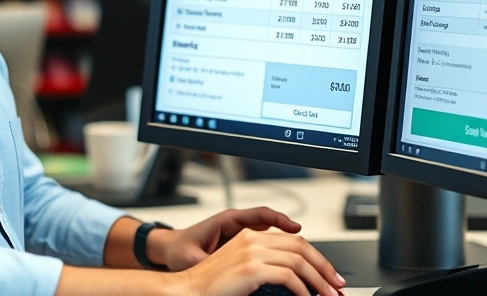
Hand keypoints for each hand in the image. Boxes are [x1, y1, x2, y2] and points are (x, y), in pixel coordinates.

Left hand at [151, 207, 301, 271]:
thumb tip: (221, 271)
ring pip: (276, 238)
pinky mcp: (245, 246)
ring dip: (295, 249)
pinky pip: (271, 247)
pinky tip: (296, 271)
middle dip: (297, 239)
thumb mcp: (192, 257)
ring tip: (313, 265)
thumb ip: (207, 261)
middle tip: (314, 253)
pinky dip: (284, 256)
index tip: (296, 228)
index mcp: (228, 220)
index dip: (280, 220)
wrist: (172, 250)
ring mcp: (244, 235)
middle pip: (276, 227)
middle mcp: (239, 226)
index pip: (260, 214)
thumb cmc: (180, 250)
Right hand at [171, 228, 344, 295]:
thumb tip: (296, 281)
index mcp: (251, 236)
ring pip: (299, 261)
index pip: (295, 241)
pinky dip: (303, 290)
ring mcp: (252, 252)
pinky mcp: (251, 268)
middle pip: (302, 247)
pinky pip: (288, 277)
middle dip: (324, 268)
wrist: (187, 290)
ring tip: (328, 295)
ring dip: (319, 281)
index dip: (317, 258)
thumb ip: (266, 269)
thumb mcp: (244, 272)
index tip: (329, 275)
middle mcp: (253, 239)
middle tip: (337, 285)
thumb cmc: (212, 286)